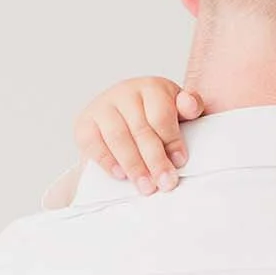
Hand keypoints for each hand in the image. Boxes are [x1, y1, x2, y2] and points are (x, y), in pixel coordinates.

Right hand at [75, 77, 204, 194]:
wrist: (125, 122)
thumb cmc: (157, 120)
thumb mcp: (179, 111)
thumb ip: (190, 107)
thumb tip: (189, 105)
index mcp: (152, 87)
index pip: (161, 115)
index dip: (171, 140)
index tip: (180, 162)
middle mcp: (125, 92)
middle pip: (141, 130)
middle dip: (155, 160)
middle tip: (165, 183)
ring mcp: (103, 107)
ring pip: (118, 138)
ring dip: (134, 165)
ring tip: (146, 186)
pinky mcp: (84, 123)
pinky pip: (93, 143)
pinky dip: (107, 161)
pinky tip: (121, 175)